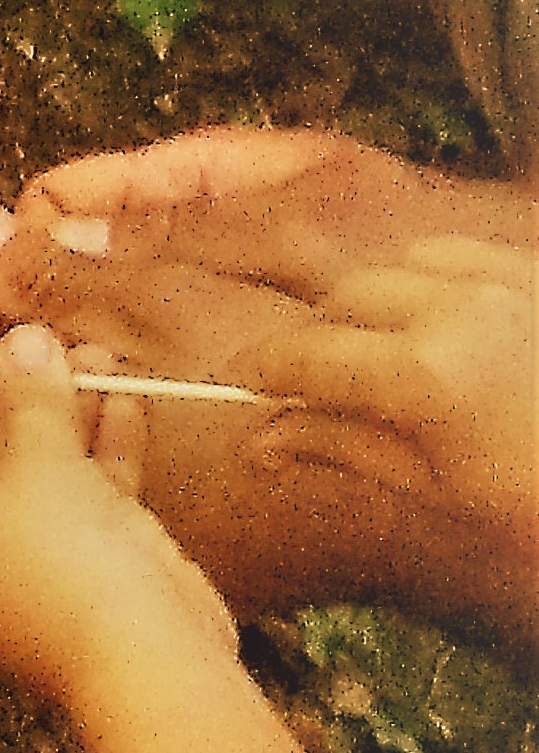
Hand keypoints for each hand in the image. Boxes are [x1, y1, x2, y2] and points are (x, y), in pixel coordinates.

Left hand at [0, 258, 235, 710]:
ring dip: (70, 408)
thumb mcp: (37, 466)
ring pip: (44, 470)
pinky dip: (105, 447)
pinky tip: (128, 390)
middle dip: (19, 387)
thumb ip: (28, 397)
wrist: (149, 667)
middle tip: (43, 321)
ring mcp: (32, 567)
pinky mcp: (94, 572)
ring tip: (96, 346)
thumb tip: (22, 340)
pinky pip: (89, 496)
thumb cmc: (65, 567)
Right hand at [249, 239, 538, 569]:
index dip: (260, 370)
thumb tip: (265, 440)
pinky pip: (467, 256)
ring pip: (404, 260)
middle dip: (313, 332)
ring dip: (373, 297)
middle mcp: (461, 304)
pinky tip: (441, 321)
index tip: (240, 388)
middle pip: (344, 293)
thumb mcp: (446, 495)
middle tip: (299, 378)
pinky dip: (433, 280)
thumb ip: (347, 449)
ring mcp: (511, 279)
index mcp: (425, 371)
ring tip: (371, 347)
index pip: (303, 354)